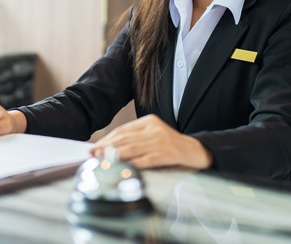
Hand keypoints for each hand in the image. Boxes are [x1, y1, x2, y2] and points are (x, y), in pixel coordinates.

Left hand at [90, 114, 211, 169]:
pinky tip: (124, 168)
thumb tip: (108, 148)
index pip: (123, 130)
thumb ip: (135, 139)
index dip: (107, 139)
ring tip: (103, 161)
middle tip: (94, 154)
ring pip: (133, 149)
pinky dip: (134, 164)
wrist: (196, 151)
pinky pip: (147, 160)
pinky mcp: (169, 153)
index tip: (95, 147)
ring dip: (116, 156)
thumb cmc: (170, 146)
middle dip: (107, 148)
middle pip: (126, 139)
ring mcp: (162, 141)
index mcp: (149, 121)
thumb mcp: (153, 136)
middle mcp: (155, 128)